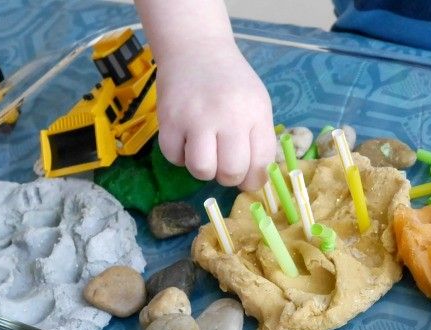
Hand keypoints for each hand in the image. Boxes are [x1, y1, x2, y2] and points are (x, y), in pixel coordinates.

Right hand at [155, 38, 275, 190]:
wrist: (196, 48)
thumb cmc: (231, 81)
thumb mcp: (257, 103)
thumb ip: (259, 138)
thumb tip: (254, 179)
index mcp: (255, 113)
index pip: (261, 164)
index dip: (254, 180)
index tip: (246, 178)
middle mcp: (228, 116)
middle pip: (231, 171)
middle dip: (228, 177)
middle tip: (223, 165)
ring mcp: (196, 117)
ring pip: (201, 169)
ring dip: (203, 170)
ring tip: (204, 154)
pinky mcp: (169, 118)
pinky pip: (174, 157)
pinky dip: (180, 156)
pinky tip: (186, 141)